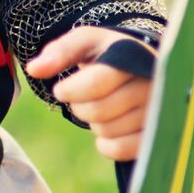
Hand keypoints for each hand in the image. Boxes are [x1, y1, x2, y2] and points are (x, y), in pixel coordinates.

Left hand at [24, 26, 155, 161]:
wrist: (146, 69)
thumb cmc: (109, 54)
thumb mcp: (87, 43)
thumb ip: (60, 51)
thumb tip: (33, 69)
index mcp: (133, 57)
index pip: (95, 84)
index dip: (70, 91)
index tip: (61, 90)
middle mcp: (153, 86)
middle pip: (97, 112)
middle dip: (79, 106)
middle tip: (85, 98)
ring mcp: (160, 113)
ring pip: (107, 131)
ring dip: (95, 123)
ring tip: (106, 107)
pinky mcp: (159, 136)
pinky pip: (119, 150)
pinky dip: (106, 144)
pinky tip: (111, 127)